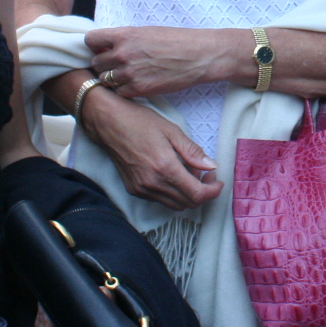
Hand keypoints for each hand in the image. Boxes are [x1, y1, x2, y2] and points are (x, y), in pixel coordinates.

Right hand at [80, 90, 223, 210]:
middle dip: (202, 191)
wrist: (108, 123)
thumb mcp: (171, 130)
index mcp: (165, 168)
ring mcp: (142, 189)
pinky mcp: (134, 190)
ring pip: (174, 205)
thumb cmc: (139, 121)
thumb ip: (192, 151)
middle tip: (205, 173)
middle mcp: (153, 183)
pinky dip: (172, 193)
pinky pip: (160, 200)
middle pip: (187, 203)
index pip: (196, 195)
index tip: (217, 180)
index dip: (212, 191)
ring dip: (187, 194)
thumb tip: (211, 166)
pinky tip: (172, 174)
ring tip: (189, 173)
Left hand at [86, 26, 242, 98]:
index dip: (96, 45)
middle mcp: (123, 54)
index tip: (103, 48)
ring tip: (129, 75)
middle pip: (96, 63)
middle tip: (118, 64)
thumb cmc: (177, 40)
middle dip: (105, 64)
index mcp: (124, 35)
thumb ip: (125, 39)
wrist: (199, 56)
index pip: (91, 40)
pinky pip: (119, 92)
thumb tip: (107, 46)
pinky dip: (125, 90)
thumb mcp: (147, 31)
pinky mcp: (139, 89)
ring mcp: (129, 73)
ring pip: (106, 80)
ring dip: (113, 78)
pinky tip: (138, 84)